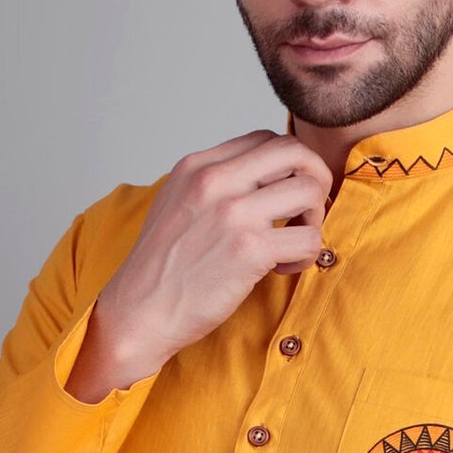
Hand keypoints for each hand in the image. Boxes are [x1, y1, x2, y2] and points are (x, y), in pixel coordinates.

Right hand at [93, 129, 333, 376]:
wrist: (138, 312)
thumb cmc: (159, 269)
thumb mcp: (176, 205)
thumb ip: (212, 186)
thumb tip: (259, 181)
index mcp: (197, 166)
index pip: (265, 140)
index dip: (288, 165)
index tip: (284, 195)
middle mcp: (215, 181)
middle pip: (294, 152)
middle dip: (315, 178)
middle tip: (307, 212)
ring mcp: (233, 213)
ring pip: (310, 190)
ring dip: (314, 219)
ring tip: (291, 243)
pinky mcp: (250, 249)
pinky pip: (308, 239)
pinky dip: (305, 256)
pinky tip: (281, 268)